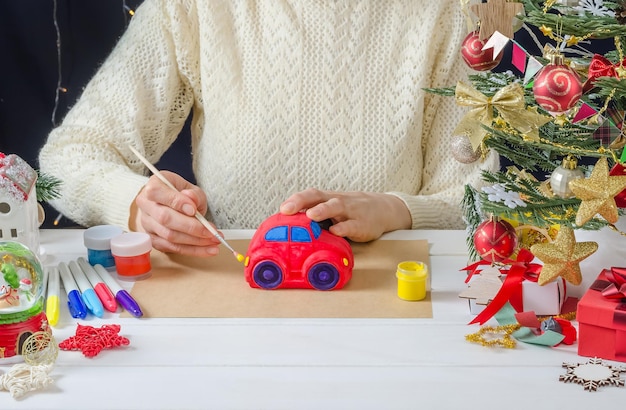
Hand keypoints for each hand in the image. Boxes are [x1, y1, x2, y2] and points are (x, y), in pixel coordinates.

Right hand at [130, 171, 221, 256]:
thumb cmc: (180, 195)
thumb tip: (191, 199)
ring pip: (169, 236)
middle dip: (191, 227)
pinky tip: (207, 249)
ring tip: (214, 241)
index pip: (157, 192)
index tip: (193, 210)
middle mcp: (146, 205)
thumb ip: (193, 194)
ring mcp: (147, 224)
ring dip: (195, 241)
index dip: (176, 202)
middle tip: (211, 231)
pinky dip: (193, 250)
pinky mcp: (153, 240)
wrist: (170, 204)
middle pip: (165, 218)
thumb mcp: (190, 188)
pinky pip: (173, 248)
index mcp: (153, 186)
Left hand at [279, 188, 411, 241]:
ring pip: (335, 206)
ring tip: (310, 216)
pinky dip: (343, 228)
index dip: (295, 200)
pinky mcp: (362, 224)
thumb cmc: (351, 211)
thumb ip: (315, 217)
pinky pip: (352, 225)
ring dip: (322, 210)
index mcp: (327, 198)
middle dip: (301, 201)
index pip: (309, 195)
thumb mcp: (333, 210)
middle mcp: (337, 201)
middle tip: (287, 210)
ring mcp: (350, 212)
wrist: (384, 209)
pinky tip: (335, 232)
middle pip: (317, 197)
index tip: (281, 209)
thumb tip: (291, 228)